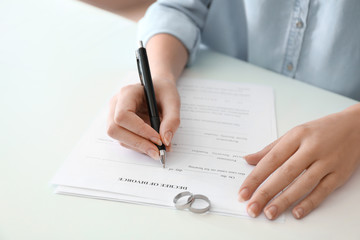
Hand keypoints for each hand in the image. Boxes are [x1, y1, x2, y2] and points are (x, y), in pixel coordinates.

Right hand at [107, 79, 179, 159]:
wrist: (159, 89)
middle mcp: (115, 104)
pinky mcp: (119, 126)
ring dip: (139, 147)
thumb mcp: (173, 100)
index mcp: (127, 93)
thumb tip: (165, 141)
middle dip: (138, 143)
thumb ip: (172, 120)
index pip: (123, 115)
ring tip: (158, 150)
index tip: (158, 139)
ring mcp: (114, 116)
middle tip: (158, 152)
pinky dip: (138, 147)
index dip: (139, 130)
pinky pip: (124, 140)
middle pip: (115, 129)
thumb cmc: (164, 91)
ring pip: (118, 138)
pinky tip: (152, 145)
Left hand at [238, 104, 359, 219]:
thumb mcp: (294, 134)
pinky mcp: (340, 174)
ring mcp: (327, 162)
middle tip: (252, 207)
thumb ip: (271, 149)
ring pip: (302, 184)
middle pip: (284, 173)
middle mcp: (311, 148)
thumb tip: (248, 159)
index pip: (271, 159)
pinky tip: (296, 212)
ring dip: (284, 201)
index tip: (243, 192)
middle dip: (265, 192)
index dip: (255, 177)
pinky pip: (323, 191)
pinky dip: (309, 203)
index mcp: (296, 136)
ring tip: (269, 212)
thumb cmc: (320, 131)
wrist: (356, 126)